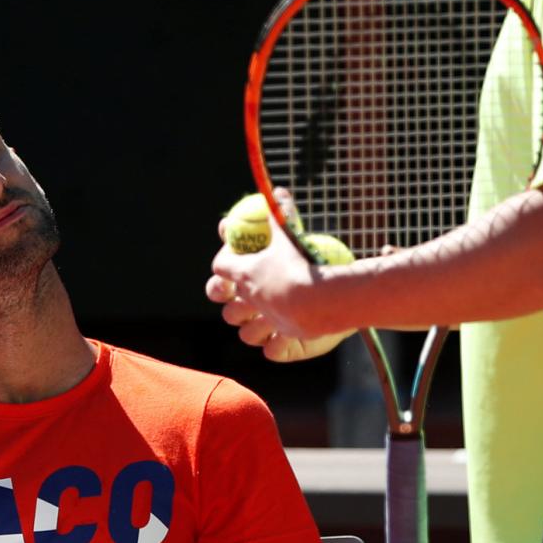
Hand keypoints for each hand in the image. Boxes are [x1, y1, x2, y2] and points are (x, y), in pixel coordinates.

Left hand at [205, 188, 351, 360]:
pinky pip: (272, 351)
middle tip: (240, 294)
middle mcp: (251, 301)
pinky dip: (275, 347)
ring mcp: (266, 323)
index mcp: (245, 274)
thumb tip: (277, 191)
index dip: (224, 262)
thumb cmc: (301, 262)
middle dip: (229, 300)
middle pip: (226, 304)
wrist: (321, 299)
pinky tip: (281, 340)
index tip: (233, 256)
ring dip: (251, 326)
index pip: (220, 267)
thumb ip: (281, 212)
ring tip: (263, 319)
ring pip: (245, 332)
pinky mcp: (284, 342)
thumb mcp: (289, 233)